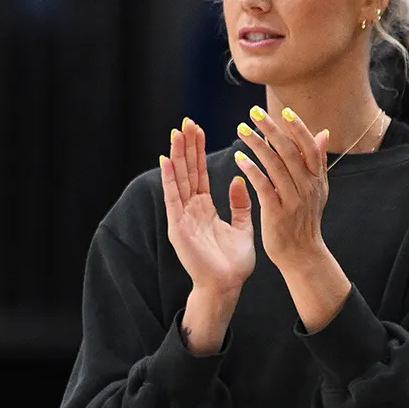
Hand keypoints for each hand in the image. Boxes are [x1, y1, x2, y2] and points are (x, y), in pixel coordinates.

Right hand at [160, 117, 254, 298]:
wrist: (227, 285)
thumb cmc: (233, 261)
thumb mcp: (241, 226)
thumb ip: (240, 204)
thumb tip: (238, 179)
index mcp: (204, 208)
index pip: (199, 173)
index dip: (198, 151)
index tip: (198, 129)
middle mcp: (190, 209)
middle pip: (187, 171)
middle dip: (187, 147)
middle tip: (186, 122)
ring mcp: (182, 217)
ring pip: (178, 180)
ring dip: (177, 156)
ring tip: (177, 133)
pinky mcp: (177, 227)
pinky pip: (173, 198)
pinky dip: (169, 179)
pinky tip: (167, 160)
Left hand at [232, 106, 332, 272]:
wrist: (302, 254)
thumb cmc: (305, 219)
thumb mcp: (318, 189)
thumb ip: (318, 160)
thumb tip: (323, 132)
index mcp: (317, 178)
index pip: (310, 146)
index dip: (298, 128)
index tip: (284, 110)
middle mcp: (308, 186)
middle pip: (290, 151)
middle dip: (272, 129)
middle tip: (254, 112)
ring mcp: (294, 199)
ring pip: (275, 164)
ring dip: (257, 144)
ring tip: (242, 130)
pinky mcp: (277, 212)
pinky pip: (263, 185)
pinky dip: (251, 169)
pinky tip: (239, 158)